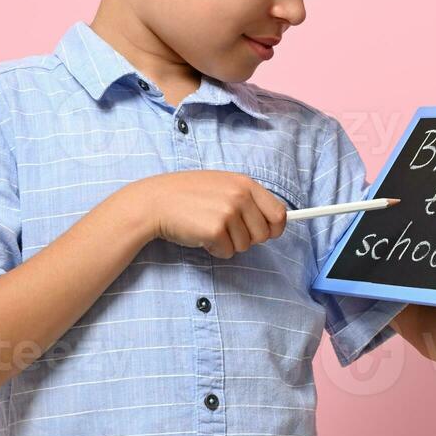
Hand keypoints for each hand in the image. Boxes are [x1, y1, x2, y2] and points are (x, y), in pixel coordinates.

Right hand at [133, 170, 287, 258]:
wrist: (156, 201)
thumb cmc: (188, 195)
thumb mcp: (222, 185)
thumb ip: (247, 199)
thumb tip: (276, 221)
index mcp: (245, 183)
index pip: (278, 213)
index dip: (275, 228)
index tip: (267, 234)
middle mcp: (240, 196)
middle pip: (263, 234)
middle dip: (247, 238)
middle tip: (225, 229)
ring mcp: (228, 212)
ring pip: (245, 246)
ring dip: (228, 243)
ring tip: (208, 227)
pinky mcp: (215, 230)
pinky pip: (227, 252)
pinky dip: (215, 250)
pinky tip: (200, 235)